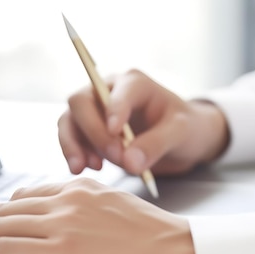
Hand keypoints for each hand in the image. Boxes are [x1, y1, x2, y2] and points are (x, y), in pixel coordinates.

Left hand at [0, 178, 199, 253]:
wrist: (175, 252)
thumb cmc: (154, 240)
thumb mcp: (115, 211)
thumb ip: (83, 212)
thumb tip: (59, 229)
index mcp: (79, 188)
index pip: (23, 198)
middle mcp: (65, 199)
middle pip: (1, 210)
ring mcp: (60, 222)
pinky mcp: (57, 249)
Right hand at [59, 69, 228, 175]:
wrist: (181, 140)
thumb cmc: (185, 128)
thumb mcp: (180, 133)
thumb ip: (157, 144)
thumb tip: (129, 162)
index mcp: (135, 83)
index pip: (116, 90)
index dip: (113, 109)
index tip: (116, 133)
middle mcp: (108, 91)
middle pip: (81, 102)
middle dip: (93, 132)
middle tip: (116, 157)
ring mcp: (95, 111)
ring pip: (69, 120)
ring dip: (73, 144)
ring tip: (91, 167)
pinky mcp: (89, 131)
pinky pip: (71, 138)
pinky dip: (74, 153)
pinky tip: (88, 168)